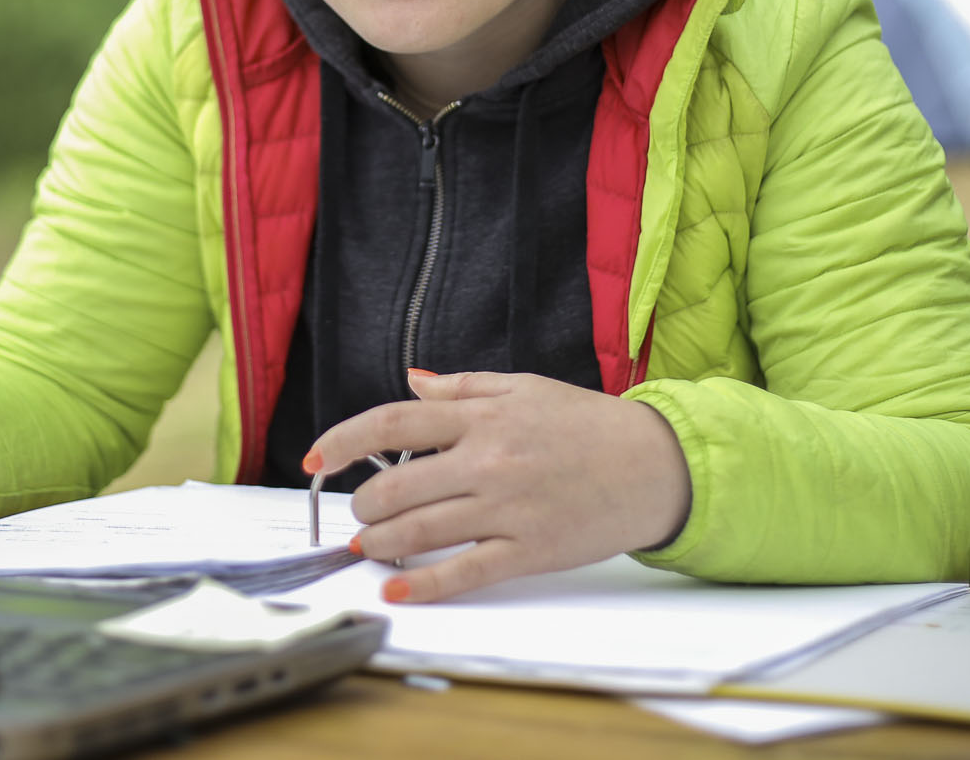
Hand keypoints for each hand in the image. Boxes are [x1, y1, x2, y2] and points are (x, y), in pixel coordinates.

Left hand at [304, 370, 691, 602]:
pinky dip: (422, 585)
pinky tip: (395, 588)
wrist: (654, 465)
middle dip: (363, 504)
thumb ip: (463, 388)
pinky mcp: (527, 550)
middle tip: (359, 511)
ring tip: (367, 545)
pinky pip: (463, 572)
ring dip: (380, 542)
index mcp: (482, 417)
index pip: (392, 424)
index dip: (342, 441)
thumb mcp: (525, 388)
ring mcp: (506, 509)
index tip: (315, 459)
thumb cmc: (588, 425)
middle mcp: (487, 461)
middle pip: (396, 486)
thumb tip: (411, 381)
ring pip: (419, 531)